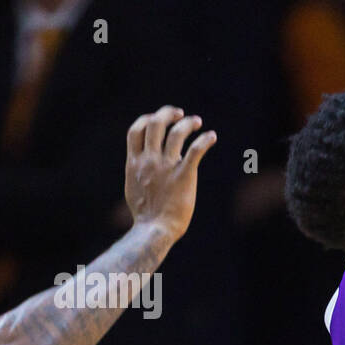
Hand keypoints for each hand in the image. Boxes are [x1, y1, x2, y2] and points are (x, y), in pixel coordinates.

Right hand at [124, 106, 216, 241]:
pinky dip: (205, 140)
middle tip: (179, 114)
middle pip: (155, 124)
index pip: (136, 131)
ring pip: (176, 133)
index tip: (157, 119)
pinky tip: (211, 136)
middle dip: (167, 114)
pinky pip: (195, 151)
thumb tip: (147, 164)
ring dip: (187, 123)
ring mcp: (166, 167)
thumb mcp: (133, 188)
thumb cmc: (146, 215)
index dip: (147, 119)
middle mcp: (149, 161)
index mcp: (134, 163)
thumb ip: (139, 172)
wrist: (154, 230)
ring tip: (197, 122)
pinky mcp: (184, 176)